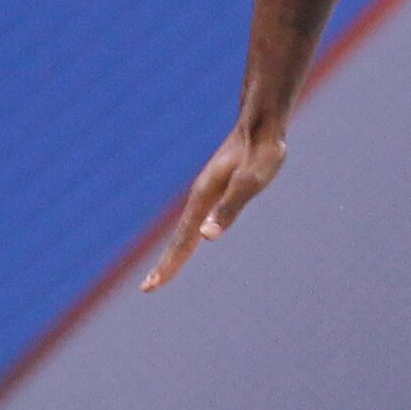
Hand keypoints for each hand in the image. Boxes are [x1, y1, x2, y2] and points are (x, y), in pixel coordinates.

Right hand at [138, 123, 285, 290]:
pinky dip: (189, 236)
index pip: (183, 241)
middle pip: (180, 237)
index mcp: (204, 199)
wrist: (262, 122)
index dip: (169, 265)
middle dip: (166, 263)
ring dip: (176, 251)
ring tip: (165, 270)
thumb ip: (230, 208)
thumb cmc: (261, 152)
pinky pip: (197, 218)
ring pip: (187, 228)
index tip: (152, 287)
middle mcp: (200, 197)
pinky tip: (192, 238)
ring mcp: (207, 192)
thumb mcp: (250, 183)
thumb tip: (206, 236)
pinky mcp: (216, 188)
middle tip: (149, 287)